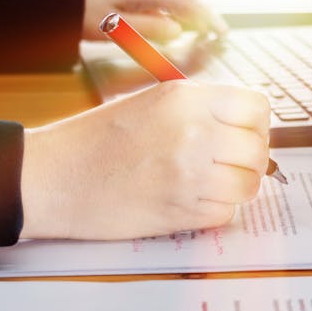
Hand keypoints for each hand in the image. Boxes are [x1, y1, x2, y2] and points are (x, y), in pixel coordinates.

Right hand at [20, 81, 270, 240]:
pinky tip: (189, 200)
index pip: (256, 108)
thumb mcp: (151, 103)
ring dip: (235, 187)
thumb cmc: (96, 140)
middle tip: (229, 164)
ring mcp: (189, 174)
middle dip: (249, 159)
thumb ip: (199, 109)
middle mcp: (193, 132)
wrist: (54, 178)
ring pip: (249, 184)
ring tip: (210, 183)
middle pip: (257, 149)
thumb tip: (246, 126)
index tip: (245, 134)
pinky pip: (225, 213)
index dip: (255, 124)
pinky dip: (214, 210)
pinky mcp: (181, 212)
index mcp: (185, 98)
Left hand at [81, 0, 227, 41]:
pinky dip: (177, 17)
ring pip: (174, 2)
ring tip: (206, 30)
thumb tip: (177, 31)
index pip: (184, 3)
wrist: (60, 4)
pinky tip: (179, 28)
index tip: (220, 30)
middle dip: (204, 14)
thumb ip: (147, 29)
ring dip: (192, 15)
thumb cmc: (83, 15)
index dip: (205, 17)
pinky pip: (162, 7)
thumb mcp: (115, 26)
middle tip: (220, 31)